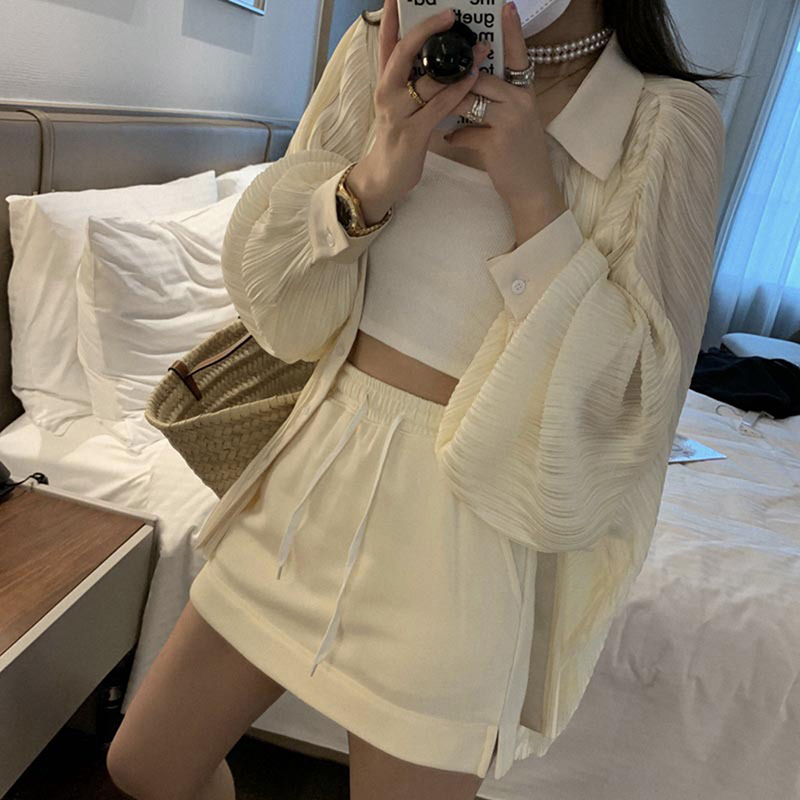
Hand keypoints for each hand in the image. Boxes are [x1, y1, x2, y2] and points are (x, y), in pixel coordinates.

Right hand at [349, 0, 490, 211]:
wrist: (386, 176)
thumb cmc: (400, 137)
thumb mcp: (401, 103)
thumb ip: (413, 79)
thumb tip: (434, 54)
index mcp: (384, 81)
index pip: (387, 41)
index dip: (392, 16)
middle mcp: (386, 92)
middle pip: (403, 51)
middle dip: (427, 29)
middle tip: (451, 12)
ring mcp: (397, 113)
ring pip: (426, 79)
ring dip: (456, 62)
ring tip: (480, 46)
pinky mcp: (412, 133)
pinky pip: (438, 106)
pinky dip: (457, 91)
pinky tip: (473, 78)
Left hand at [443, 1, 564, 209]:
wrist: (532, 190)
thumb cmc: (518, 156)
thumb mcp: (514, 122)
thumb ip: (496, 102)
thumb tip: (468, 87)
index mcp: (525, 93)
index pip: (518, 56)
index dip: (512, 32)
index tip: (505, 7)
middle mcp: (521, 102)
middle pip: (480, 77)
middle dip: (456, 78)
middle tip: (434, 75)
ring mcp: (510, 121)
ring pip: (469, 100)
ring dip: (449, 105)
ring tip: (434, 106)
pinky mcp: (497, 142)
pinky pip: (465, 131)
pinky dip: (454, 137)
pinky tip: (449, 140)